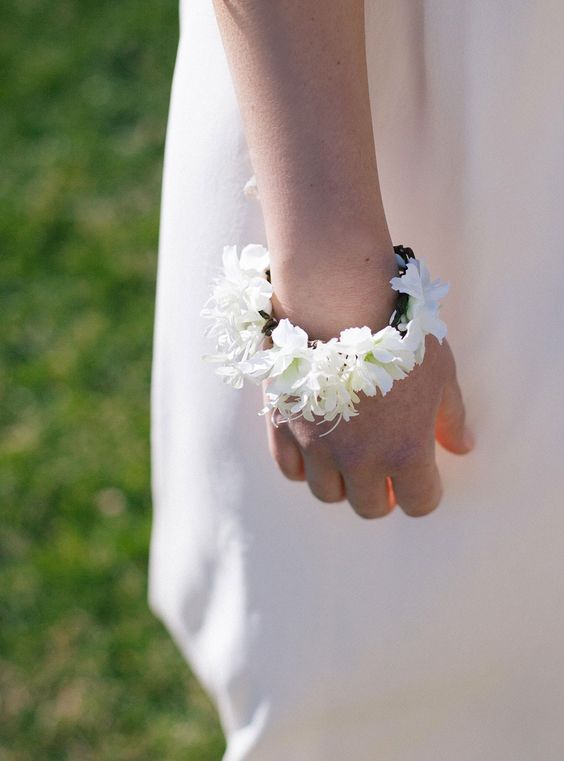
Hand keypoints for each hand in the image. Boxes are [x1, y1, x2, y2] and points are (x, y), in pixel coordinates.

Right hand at [263, 335, 473, 518]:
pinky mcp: (284, 428)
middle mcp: (360, 460)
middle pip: (370, 508)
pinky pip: (290, 470)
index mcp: (405, 450)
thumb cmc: (398, 333)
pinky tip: (316, 443)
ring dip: (342, 481)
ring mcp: (317, 447)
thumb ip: (451, 416)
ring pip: (327, 493)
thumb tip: (462, 446)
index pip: (419, 503)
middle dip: (381, 493)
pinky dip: (305, 466)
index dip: (424, 493)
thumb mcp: (441, 372)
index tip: (421, 474)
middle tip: (383, 468)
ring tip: (348, 453)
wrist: (338, 300)